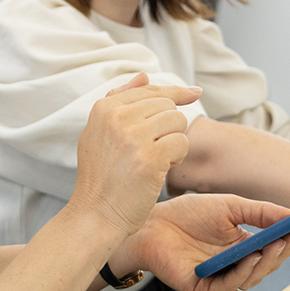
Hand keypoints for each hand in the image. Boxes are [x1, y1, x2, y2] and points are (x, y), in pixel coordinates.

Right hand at [69, 73, 201, 237]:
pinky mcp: (150, 157)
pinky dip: (178, 157)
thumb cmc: (100, 178)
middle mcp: (117, 117)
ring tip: (156, 160)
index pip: (149, 89)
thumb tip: (145, 75)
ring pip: (177, 121)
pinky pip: (182, 142)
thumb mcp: (98, 133)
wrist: (95, 215)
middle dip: (169, 127)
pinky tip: (161, 170)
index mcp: (104, 108)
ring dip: (174, 142)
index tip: (194, 93)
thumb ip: (120, 101)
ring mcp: (134, 136)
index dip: (175, 92)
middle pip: (167, 105)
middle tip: (153, 150)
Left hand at [110, 194, 289, 290]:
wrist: (152, 222)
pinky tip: (249, 259)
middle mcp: (234, 267)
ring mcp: (219, 280)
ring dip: (264, 264)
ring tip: (272, 247)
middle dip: (281, 253)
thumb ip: (262, 212)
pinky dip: (241, 274)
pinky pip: (228, 287)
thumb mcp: (231, 207)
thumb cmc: (186, 214)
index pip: (273, 249)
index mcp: (243, 248)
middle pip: (266, 267)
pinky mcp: (203, 290)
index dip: (289, 241)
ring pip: (251, 280)